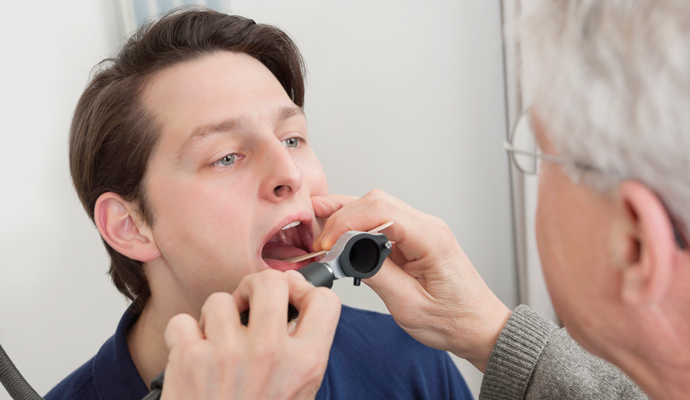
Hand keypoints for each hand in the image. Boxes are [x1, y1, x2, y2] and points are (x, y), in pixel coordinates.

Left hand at [160, 270, 340, 399]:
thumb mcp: (298, 395)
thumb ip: (302, 353)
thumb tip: (293, 306)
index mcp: (305, 363)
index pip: (325, 300)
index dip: (306, 292)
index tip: (292, 299)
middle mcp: (269, 353)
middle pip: (270, 281)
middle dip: (256, 288)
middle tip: (249, 305)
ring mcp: (227, 353)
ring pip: (220, 299)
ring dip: (215, 319)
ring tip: (217, 345)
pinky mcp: (189, 359)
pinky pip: (182, 321)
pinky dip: (182, 338)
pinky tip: (192, 358)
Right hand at [312, 190, 510, 371]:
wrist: (479, 328)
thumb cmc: (455, 321)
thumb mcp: (409, 306)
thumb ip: (376, 275)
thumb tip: (346, 255)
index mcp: (432, 239)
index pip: (381, 211)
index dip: (347, 222)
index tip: (327, 243)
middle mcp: (428, 227)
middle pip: (376, 201)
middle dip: (342, 216)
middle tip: (319, 240)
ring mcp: (422, 230)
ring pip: (377, 207)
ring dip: (347, 217)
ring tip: (322, 232)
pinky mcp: (415, 239)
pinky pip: (382, 222)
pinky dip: (358, 226)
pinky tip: (341, 235)